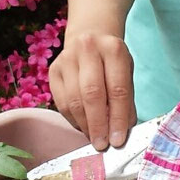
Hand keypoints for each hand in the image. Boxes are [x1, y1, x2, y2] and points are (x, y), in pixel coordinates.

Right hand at [50, 28, 134, 148]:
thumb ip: (125, 101)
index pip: (117, 89)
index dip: (118, 118)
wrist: (90, 35)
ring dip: (85, 125)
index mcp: (113, 49)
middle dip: (98, 125)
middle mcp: (88, 49)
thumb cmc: (111, 60)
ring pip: (74, 101)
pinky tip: (83, 126)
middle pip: (92, 94)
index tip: (118, 140)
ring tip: (94, 138)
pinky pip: (62, 103)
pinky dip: (73, 120)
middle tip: (102, 145)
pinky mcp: (53, 70)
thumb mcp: (126, 73)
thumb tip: (120, 133)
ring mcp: (67, 59)